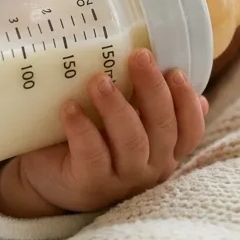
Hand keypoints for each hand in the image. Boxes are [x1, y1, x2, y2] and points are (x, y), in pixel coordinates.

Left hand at [0, 49, 209, 217]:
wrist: (48, 178)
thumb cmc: (93, 140)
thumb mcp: (124, 119)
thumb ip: (144, 99)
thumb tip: (170, 61)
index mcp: (165, 150)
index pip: (190, 130)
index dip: (187, 101)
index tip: (175, 71)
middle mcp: (150, 167)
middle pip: (163, 128)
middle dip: (153, 89)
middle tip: (138, 56)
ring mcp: (122, 179)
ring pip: (131, 142)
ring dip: (116, 106)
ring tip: (98, 80)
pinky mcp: (90, 184)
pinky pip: (92, 154)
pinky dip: (82, 129)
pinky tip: (70, 108)